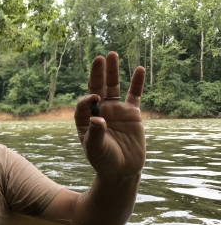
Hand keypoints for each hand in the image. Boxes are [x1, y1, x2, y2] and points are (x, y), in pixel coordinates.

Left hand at [74, 52, 145, 176]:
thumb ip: (95, 133)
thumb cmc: (104, 160)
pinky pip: (134, 95)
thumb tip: (97, 118)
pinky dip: (136, 83)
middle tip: (99, 58)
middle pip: (97, 88)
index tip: (95, 98)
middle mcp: (99, 111)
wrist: (122, 170)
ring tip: (112, 54)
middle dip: (97, 74)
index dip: (88, 98)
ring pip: (113, 87)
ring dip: (112, 72)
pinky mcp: (131, 114)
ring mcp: (115, 111)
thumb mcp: (95, 149)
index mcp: (85, 119)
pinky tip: (138, 69)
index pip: (84, 103)